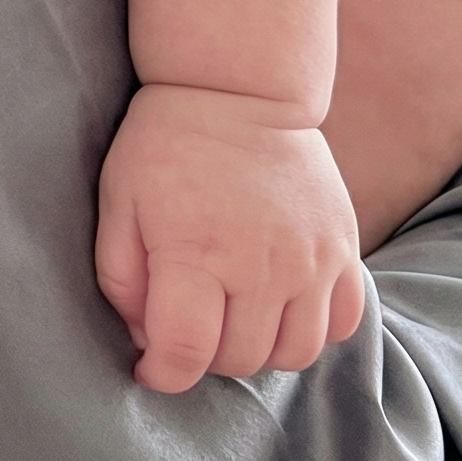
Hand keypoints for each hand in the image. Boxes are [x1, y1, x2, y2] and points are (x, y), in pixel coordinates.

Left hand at [95, 84, 363, 393]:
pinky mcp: (343, 247)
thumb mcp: (118, 201)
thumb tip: (146, 341)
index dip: (162, 373)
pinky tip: (279, 305)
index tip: (151, 365)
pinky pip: (341, 324)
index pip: (186, 354)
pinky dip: (311, 330)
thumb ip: (121, 279)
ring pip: (294, 354)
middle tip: (189, 323)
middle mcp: (261, 263)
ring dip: (258, 349)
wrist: (237, 86)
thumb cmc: (166, 144)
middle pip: (239, 359)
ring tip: (232, 315)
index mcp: (196, 250)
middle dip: (204, 357)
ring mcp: (311, 258)